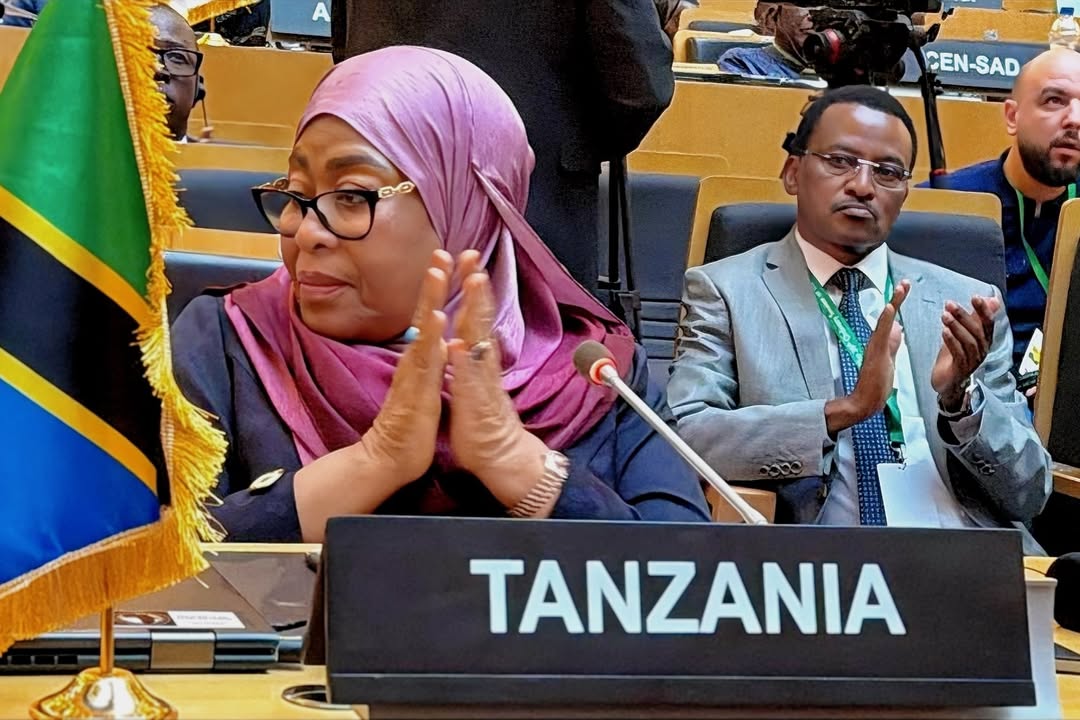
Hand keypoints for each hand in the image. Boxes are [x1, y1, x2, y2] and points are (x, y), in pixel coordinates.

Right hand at [358, 250, 451, 486]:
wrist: (388, 459)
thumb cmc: (408, 426)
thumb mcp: (423, 388)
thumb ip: (426, 365)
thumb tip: (432, 344)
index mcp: (421, 361)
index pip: (429, 317)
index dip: (437, 290)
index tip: (444, 261)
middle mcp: (415, 362)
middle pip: (424, 315)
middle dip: (433, 283)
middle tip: (441, 252)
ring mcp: (414, 376)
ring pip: (424, 332)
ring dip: (432, 302)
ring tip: (438, 274)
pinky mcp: (417, 394)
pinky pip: (426, 366)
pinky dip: (432, 342)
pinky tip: (439, 324)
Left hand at [447, 250, 547, 507]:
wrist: (501, 458)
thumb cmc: (483, 424)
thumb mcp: (474, 386)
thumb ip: (471, 363)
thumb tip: (465, 342)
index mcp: (479, 362)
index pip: (476, 319)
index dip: (472, 291)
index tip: (467, 263)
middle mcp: (484, 366)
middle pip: (482, 320)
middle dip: (478, 289)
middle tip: (474, 258)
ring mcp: (483, 382)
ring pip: (481, 340)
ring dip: (478, 312)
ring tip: (474, 283)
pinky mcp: (478, 404)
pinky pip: (470, 380)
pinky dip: (465, 361)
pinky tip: (458, 343)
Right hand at [825, 280, 909, 434]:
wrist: (865, 402)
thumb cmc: (876, 386)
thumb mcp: (889, 361)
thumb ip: (893, 344)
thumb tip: (898, 329)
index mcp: (881, 343)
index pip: (891, 320)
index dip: (898, 303)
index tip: (904, 288)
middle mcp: (876, 342)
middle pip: (888, 316)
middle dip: (897, 298)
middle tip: (904, 283)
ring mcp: (875, 347)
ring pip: (885, 321)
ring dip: (893, 304)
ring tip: (900, 288)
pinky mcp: (876, 353)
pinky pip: (881, 333)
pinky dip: (886, 319)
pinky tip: (890, 308)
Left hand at [932, 295, 999, 410]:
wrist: (947, 381)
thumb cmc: (956, 355)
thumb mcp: (965, 333)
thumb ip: (976, 317)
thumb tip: (992, 299)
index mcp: (985, 340)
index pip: (988, 323)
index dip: (983, 310)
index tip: (975, 297)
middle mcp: (982, 350)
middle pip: (977, 331)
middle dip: (964, 316)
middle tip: (950, 304)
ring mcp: (973, 360)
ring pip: (968, 341)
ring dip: (956, 327)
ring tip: (944, 315)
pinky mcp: (961, 369)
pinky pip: (959, 353)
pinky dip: (951, 341)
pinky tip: (943, 331)